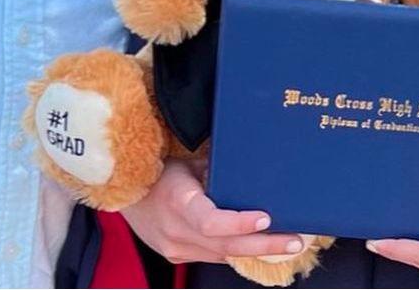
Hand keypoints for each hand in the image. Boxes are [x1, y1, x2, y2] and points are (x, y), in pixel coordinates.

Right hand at [121, 157, 305, 264]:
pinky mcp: (176, 256)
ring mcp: (175, 249)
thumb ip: (215, 171)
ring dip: (256, 250)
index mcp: (178, 202)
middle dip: (264, 244)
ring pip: (222, 255)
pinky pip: (212, 255)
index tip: (266, 217)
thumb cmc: (159, 170)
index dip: (239, 223)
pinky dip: (237, 251)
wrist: (123, 194)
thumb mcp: (186, 162)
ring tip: (289, 243)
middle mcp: (176, 231)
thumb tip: (249, 173)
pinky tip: (261, 246)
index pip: (211, 222)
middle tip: (296, 240)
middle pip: (225, 245)